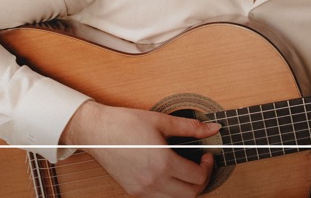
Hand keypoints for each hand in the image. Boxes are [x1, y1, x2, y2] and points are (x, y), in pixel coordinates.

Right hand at [61, 101, 220, 196]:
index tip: (207, 155)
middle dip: (201, 180)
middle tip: (201, 163)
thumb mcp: (162, 120)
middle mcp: (152, 182)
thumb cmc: (126, 123)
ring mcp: (141, 190)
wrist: (97, 131)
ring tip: (187, 168)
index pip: (197, 178)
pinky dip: (170, 190)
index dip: (208, 167)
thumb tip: (213, 128)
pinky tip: (170, 172)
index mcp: (162, 164)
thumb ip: (191, 127)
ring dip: (186, 187)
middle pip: (190, 194)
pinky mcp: (133, 191)